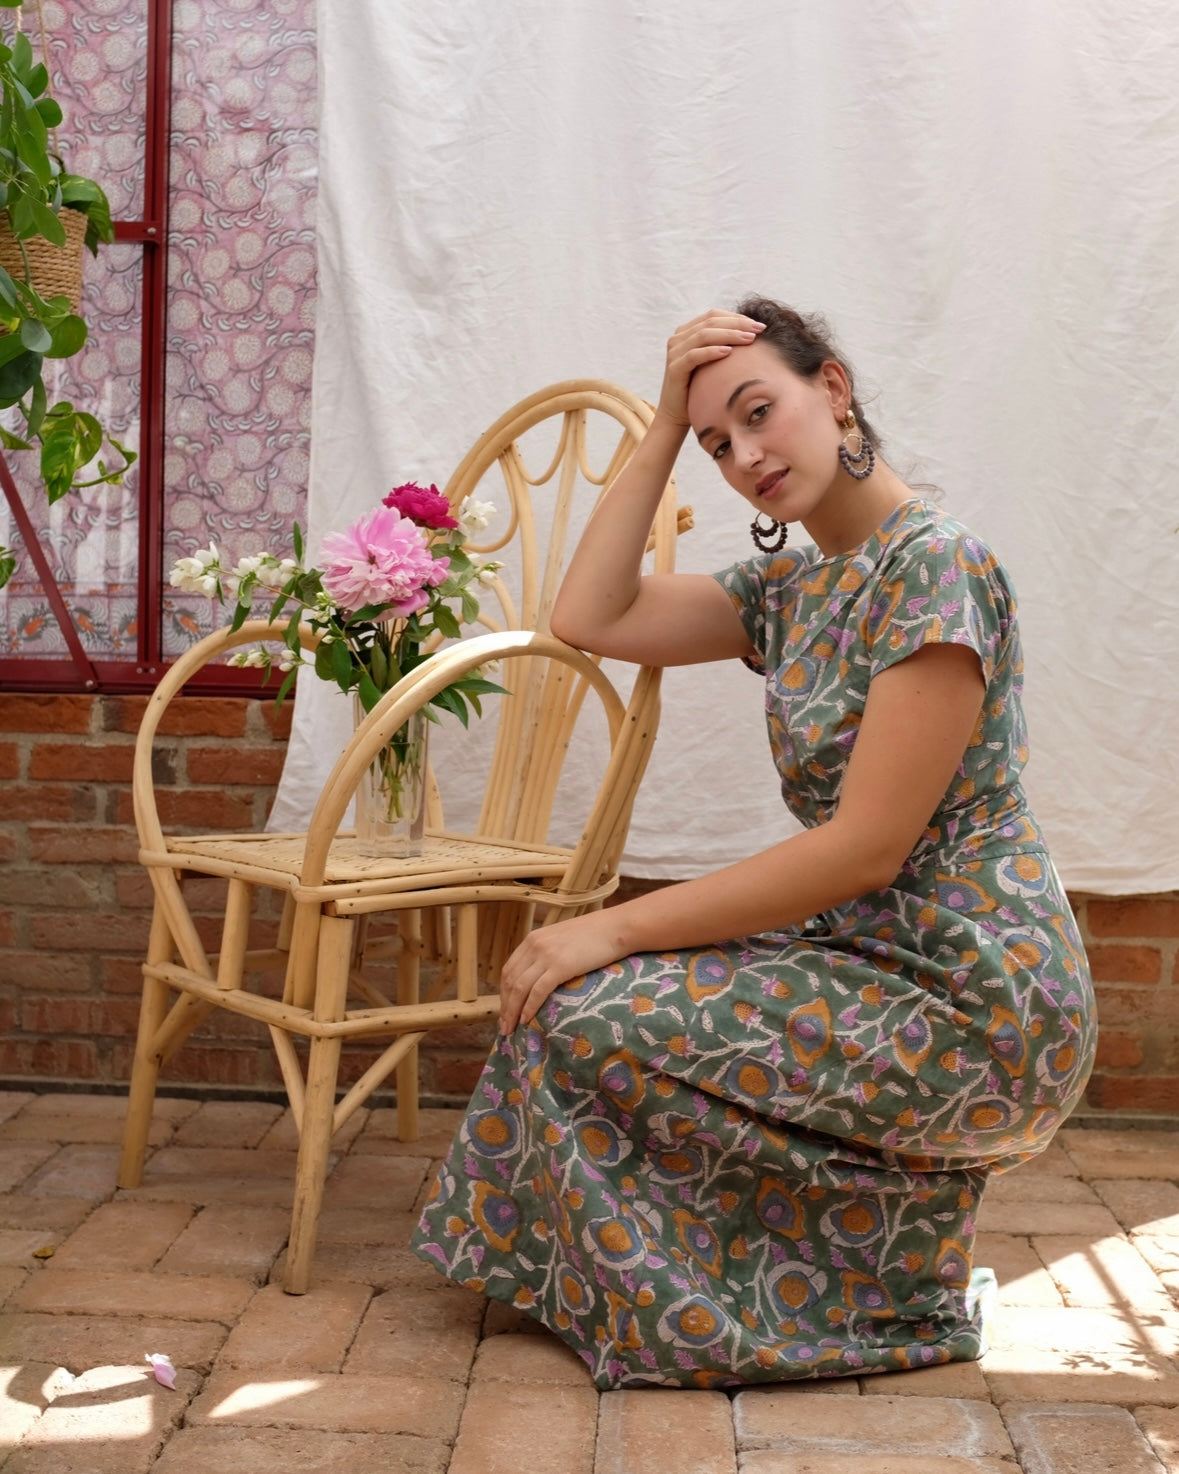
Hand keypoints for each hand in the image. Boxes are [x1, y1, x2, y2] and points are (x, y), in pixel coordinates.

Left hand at [497, 909, 627, 1033]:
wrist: (616, 927)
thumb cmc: (595, 934)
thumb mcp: (562, 939)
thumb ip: (548, 952)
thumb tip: (541, 975)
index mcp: (533, 939)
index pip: (509, 970)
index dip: (504, 993)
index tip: (505, 1010)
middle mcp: (535, 945)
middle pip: (510, 981)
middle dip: (505, 1006)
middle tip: (504, 1027)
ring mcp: (546, 955)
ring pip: (520, 988)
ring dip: (512, 1011)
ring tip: (511, 1029)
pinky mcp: (560, 966)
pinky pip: (537, 991)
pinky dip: (529, 1007)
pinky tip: (526, 1020)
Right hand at [654, 309, 765, 428]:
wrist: (678, 415)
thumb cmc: (699, 388)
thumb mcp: (713, 363)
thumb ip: (723, 345)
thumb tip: (752, 334)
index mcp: (687, 332)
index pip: (714, 315)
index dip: (737, 317)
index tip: (759, 325)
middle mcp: (678, 338)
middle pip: (710, 322)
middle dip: (737, 324)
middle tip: (759, 329)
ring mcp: (674, 352)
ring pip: (704, 335)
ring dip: (729, 335)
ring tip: (749, 339)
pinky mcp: (674, 368)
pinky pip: (694, 355)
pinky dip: (712, 351)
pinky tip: (729, 352)